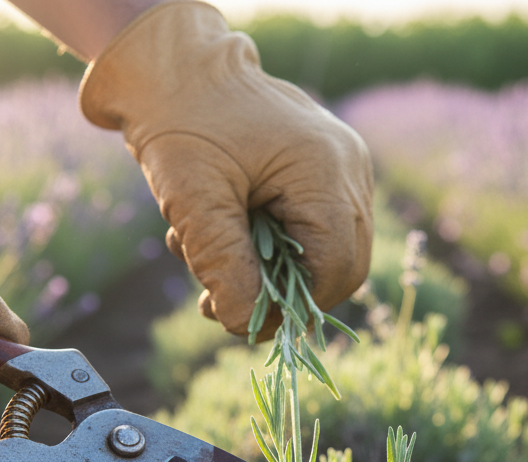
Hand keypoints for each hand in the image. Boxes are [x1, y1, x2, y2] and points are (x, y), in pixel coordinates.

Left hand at [78, 1, 373, 335]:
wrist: (177, 71)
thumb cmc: (181, 124)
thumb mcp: (192, 198)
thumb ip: (222, 263)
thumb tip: (245, 324)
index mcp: (326, 169)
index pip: (335, 266)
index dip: (291, 305)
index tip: (233, 319)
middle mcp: (351, 170)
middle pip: (341, 267)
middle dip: (280, 295)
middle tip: (217, 302)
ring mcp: (346, 171)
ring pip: (328, 255)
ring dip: (269, 275)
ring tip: (207, 262)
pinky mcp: (329, 176)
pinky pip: (316, 233)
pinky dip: (272, 251)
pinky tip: (224, 237)